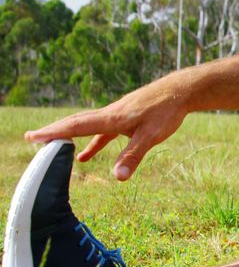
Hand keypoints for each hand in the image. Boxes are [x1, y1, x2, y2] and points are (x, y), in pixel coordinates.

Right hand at [24, 80, 188, 180]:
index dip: (54, 132)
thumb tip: (118, 176)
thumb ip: (134, 156)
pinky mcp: (125, 117)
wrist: (180, 90)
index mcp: (111, 118)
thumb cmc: (166, 111)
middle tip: (30, 138)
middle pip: (75, 123)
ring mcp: (116, 115)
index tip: (32, 137)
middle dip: (53, 131)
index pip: (76, 126)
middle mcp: (109, 114)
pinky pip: (102, 132)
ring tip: (50, 147)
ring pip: (87, 126)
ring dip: (69, 135)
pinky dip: (91, 143)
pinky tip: (85, 156)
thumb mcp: (151, 136)